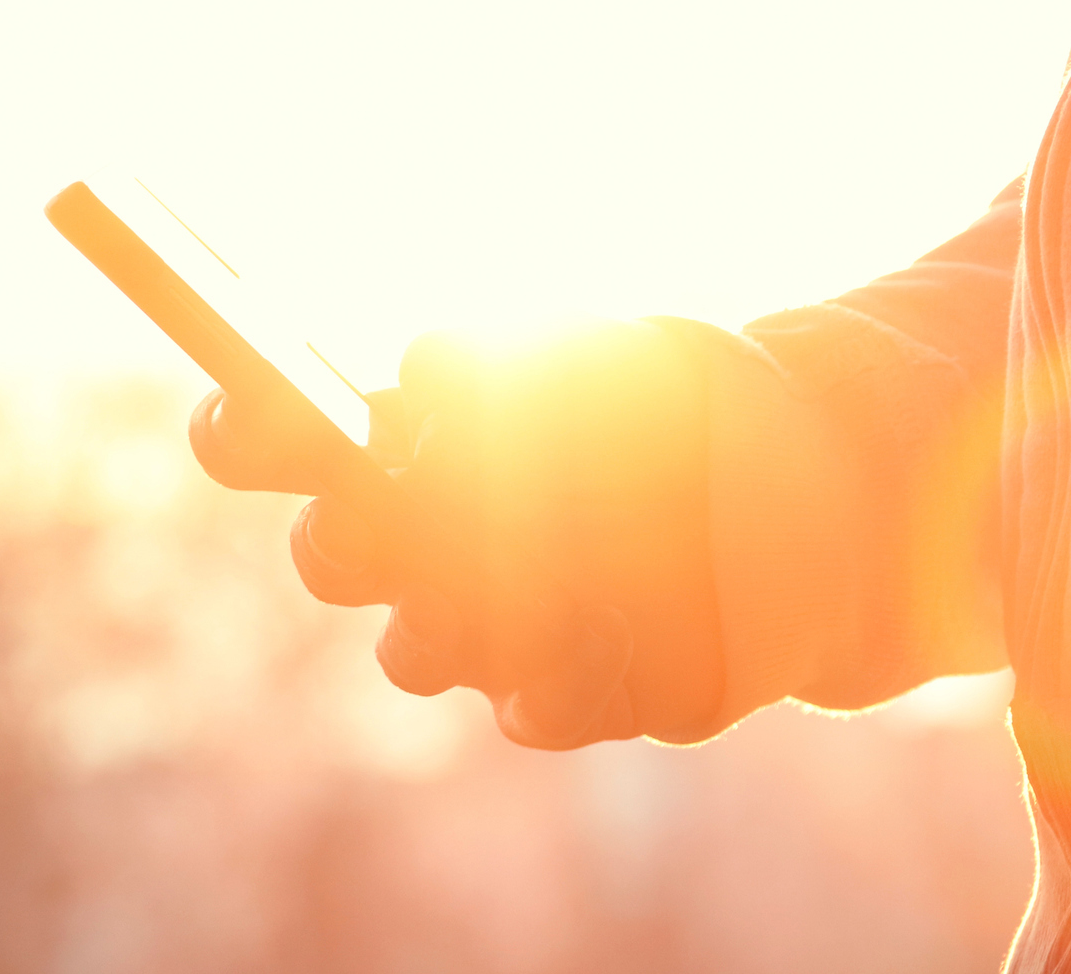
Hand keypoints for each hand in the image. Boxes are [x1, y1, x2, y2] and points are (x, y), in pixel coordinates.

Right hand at [189, 320, 723, 747]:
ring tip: (549, 575)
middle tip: (390, 507)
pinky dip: (572, 673)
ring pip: (414, 651)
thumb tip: (430, 373)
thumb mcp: (631, 360)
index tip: (246, 417)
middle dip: (347, 538)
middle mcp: (436, 540)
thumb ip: (523, 366)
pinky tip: (626, 630)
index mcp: (425, 439)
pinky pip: (529, 711)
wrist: (823, 503)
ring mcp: (490, 629)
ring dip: (459, 616)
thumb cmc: (705, 412)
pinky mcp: (566, 698)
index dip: (246, 434)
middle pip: (330, 554)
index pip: (288, 436)